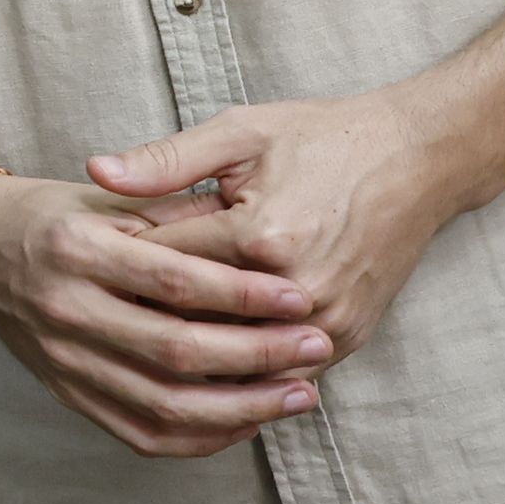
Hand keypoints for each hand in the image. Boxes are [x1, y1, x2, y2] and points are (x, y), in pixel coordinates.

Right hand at [0, 174, 338, 460]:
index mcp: (77, 248)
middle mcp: (65, 310)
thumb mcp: (109, 198)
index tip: (299, 297)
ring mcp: (64, 361)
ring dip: (242, 407)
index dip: (242, 295)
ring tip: (299, 394)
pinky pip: (142, 433)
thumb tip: (257, 243)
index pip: (173, 281)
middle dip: (257, 355)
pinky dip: (201, 436)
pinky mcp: (68, 394)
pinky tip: (247, 421)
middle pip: (175, 351)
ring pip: (164, 404)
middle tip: (316, 346)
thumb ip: (176, 217)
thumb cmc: (54, 215)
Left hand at [94, 89, 473, 374]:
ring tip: (140, 345)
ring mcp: (325, 322)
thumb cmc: (324, 138)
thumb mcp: (240, 133)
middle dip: (148, 316)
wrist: (418, 158)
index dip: (121, 266)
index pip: (164, 269)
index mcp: (258, 238)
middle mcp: (294, 291)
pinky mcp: (347, 337)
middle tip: (101, 313)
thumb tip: (95, 172)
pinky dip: (240, 366)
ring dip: (191, 353)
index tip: (86, 269)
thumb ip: (166, 160)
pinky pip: (277, 371)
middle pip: (194, 324)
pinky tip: (203, 360)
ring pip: (234, 359)